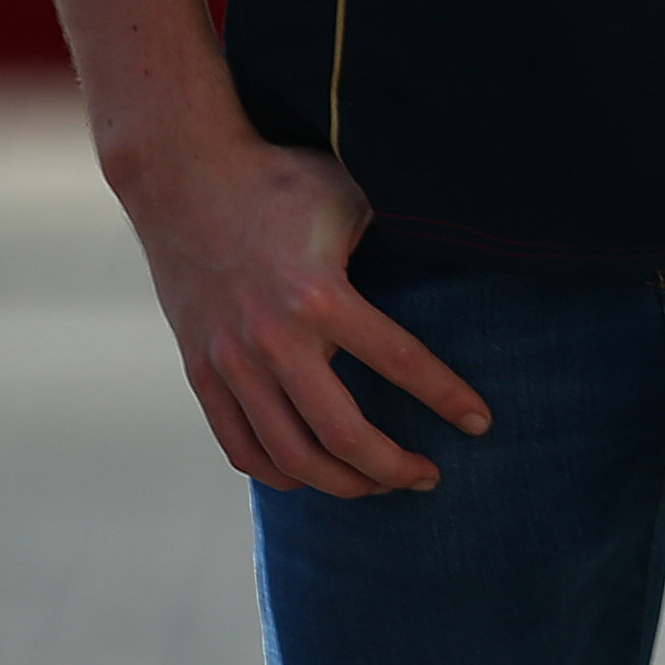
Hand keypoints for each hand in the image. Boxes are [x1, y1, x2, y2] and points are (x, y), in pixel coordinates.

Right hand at [111, 124, 487, 495]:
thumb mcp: (349, 195)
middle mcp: (273, 339)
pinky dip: (280, 474)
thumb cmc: (281, 181)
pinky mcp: (201, 372)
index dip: (446, 397)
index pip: (399, 360)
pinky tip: (312, 475)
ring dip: (342, 484)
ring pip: (291, 456)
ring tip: (377, 484)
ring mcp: (230, 363)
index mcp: (320, 294)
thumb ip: (396, 233)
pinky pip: (240, 447)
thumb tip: (457, 253)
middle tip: (428, 477)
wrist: (183, 179)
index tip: (480, 423)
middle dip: (393, 468)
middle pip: (342, 435)